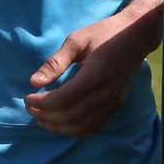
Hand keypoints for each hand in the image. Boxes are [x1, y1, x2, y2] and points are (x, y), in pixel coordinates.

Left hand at [25, 9, 159, 137]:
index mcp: (95, 75)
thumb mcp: (77, 40)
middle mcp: (105, 94)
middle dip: (45, 116)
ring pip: (81, 127)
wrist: (135, 37)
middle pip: (70, 117)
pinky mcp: (116, 106)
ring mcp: (113, 102)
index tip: (28, 97)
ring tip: (41, 117)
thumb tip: (34, 82)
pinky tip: (62, 122)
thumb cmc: (104, 33)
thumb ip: (56, 62)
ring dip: (57, 127)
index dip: (42, 103)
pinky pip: (93, 128)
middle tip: (30, 107)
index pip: (63, 100)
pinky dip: (74, 130)